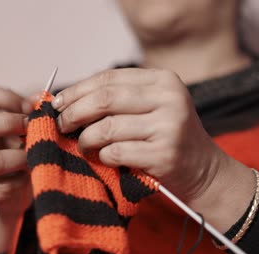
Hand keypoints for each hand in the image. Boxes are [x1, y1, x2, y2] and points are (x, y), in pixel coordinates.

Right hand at [0, 83, 32, 218]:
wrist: (14, 188)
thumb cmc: (19, 148)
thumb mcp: (24, 128)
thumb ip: (31, 113)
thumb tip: (42, 98)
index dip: (3, 96)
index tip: (29, 107)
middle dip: (6, 124)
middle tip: (30, 128)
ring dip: (18, 159)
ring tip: (33, 158)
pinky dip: (19, 183)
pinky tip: (26, 178)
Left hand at [52, 68, 252, 210]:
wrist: (201, 170)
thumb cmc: (165, 136)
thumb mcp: (150, 107)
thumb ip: (117, 99)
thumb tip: (65, 100)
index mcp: (163, 80)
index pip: (109, 78)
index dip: (77, 90)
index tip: (57, 103)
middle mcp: (169, 98)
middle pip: (105, 99)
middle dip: (74, 112)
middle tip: (61, 125)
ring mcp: (169, 127)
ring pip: (107, 127)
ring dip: (86, 138)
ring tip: (84, 145)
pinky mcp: (165, 155)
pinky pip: (116, 152)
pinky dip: (103, 156)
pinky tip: (105, 158)